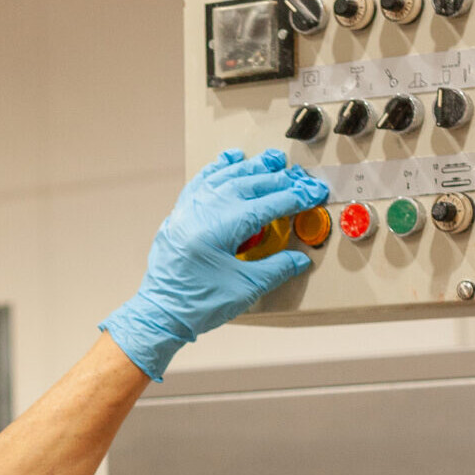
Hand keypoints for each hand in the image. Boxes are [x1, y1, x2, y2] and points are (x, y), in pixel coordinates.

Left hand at [101, 149, 329, 380]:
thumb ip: (276, 269)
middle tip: (300, 176)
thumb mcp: (245, 288)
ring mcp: (188, 210)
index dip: (295, 197)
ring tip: (272, 160)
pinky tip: (230, 160)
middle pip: (248, 184)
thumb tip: (299, 260)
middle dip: (278, 179)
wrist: (161, 314)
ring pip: (225, 177)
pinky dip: (217, 169)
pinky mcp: (179, 215)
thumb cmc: (197, 304)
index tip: (313, 192)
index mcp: (220, 227)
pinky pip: (201, 182)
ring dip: (251, 168)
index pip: (268, 204)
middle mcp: (203, 211)